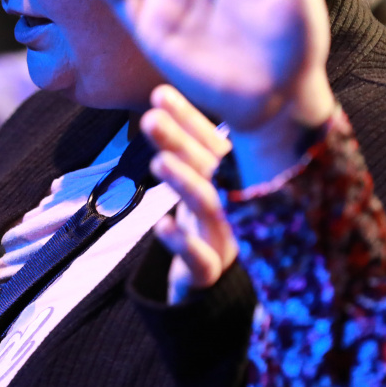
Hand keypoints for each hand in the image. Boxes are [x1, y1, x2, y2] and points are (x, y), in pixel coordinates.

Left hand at [141, 85, 234, 300]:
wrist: (219, 292)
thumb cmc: (207, 229)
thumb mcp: (202, 187)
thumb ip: (194, 153)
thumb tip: (165, 102)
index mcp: (232, 181)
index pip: (211, 143)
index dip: (187, 118)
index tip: (159, 94)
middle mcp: (234, 205)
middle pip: (208, 168)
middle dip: (179, 141)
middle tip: (151, 118)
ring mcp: (226, 238)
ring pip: (207, 207)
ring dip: (184, 182)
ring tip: (158, 161)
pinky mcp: (211, 273)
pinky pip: (200, 259)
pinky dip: (182, 242)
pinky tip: (162, 225)